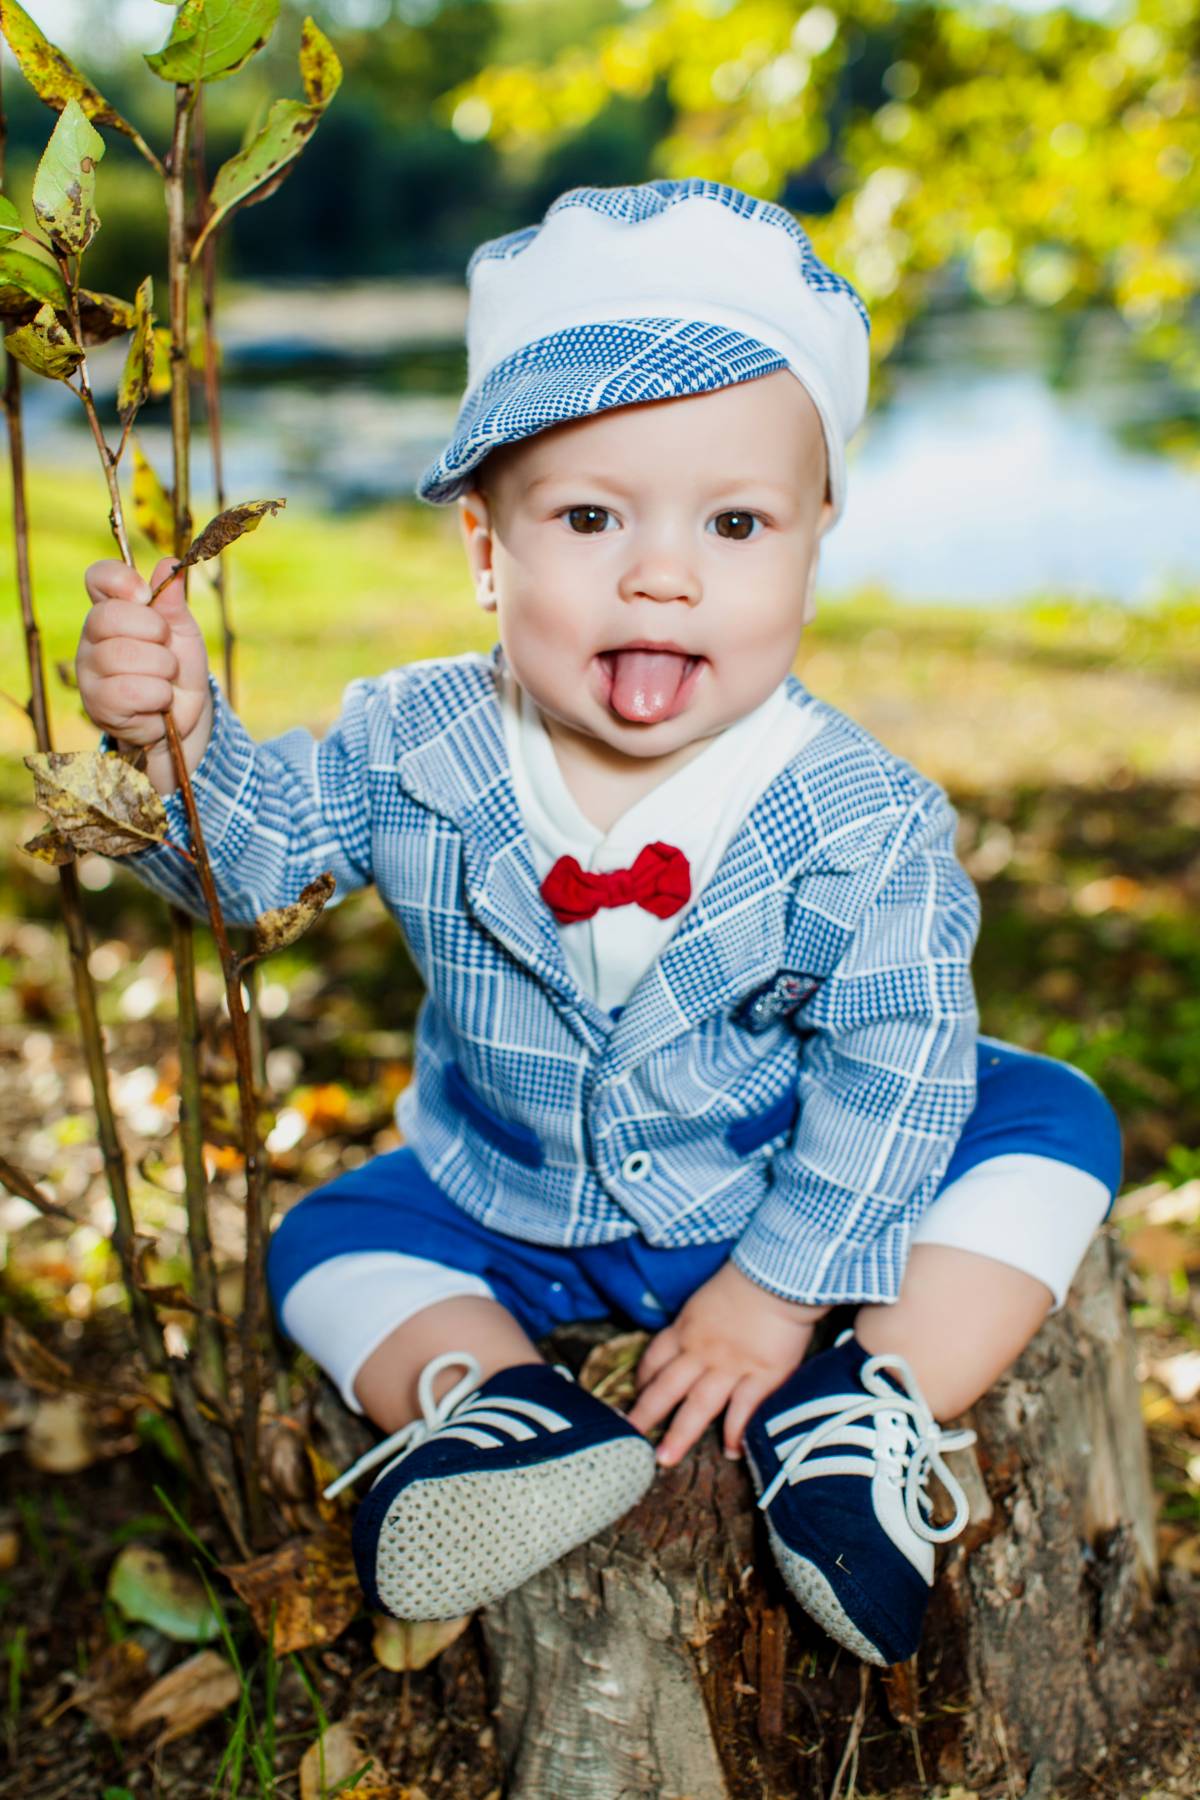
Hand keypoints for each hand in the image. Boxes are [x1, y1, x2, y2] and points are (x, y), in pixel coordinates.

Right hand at [79, 557, 212, 794]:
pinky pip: (129, 691)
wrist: (184, 720)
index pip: (98, 577)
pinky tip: (158, 702)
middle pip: (109, 616)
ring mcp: (90, 670)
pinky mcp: (97, 703)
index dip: (121, 579)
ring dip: (162, 668)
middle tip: (166, 648)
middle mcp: (92, 636)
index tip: (145, 595)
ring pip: (123, 655)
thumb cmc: (178, 671)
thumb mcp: (183, 632)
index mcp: (111, 610)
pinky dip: (157, 696)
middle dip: (153, 631)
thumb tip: (168, 565)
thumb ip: (173, 601)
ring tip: (165, 678)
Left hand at [626, 1261, 828, 1467]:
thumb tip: (692, 1341)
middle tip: (629, 1439)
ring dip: (680, 1434)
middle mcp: (701, 1351)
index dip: (643, 1381)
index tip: (635, 1397)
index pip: (655, 1359)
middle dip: (645, 1415)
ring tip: (665, 1459)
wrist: (782, 1274)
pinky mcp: (763, 1374)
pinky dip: (736, 1432)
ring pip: (698, 1405)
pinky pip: (744, 1409)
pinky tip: (732, 1451)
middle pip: (666, 1388)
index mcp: (686, 1328)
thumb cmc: (748, 1279)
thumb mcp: (707, 1298)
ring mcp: (731, 1365)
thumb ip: (697, 1322)